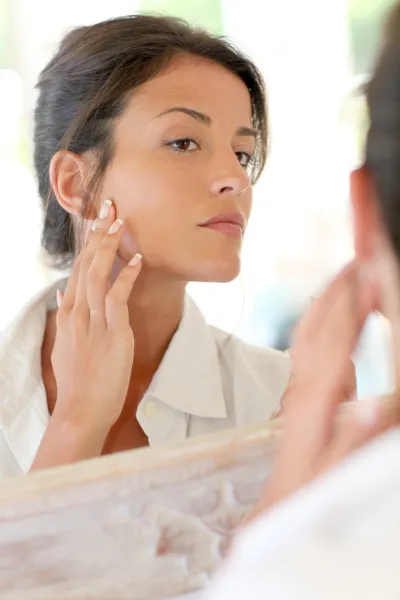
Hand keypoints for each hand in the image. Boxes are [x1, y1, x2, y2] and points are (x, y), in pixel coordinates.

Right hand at [51, 200, 141, 440]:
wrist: (80, 411)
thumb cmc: (78, 382)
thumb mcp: (65, 346)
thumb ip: (66, 319)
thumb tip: (63, 296)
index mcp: (70, 315)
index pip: (78, 270)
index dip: (88, 244)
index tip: (96, 222)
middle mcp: (78, 313)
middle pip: (86, 264)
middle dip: (97, 234)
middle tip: (109, 207)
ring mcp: (94, 322)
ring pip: (97, 274)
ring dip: (109, 246)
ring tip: (120, 222)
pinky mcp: (112, 333)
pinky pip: (117, 297)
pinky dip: (126, 276)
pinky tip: (137, 259)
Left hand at [248, 261, 398, 518]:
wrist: (272, 518)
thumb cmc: (303, 505)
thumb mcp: (329, 483)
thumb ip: (350, 445)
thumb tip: (370, 405)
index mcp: (312, 408)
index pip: (334, 346)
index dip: (352, 309)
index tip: (368, 274)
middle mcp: (302, 392)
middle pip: (318, 331)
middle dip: (339, 292)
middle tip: (362, 255)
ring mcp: (299, 392)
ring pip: (310, 334)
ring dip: (330, 300)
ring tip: (351, 272)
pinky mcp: (299, 398)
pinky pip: (309, 348)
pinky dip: (322, 322)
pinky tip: (334, 313)